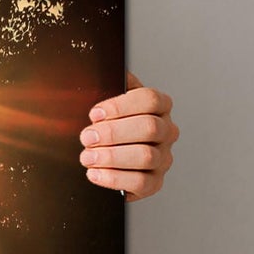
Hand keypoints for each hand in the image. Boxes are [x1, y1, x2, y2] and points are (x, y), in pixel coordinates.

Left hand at [79, 71, 177, 200]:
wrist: (102, 154)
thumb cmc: (105, 122)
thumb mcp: (105, 99)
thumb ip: (108, 84)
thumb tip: (107, 71)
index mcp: (158, 106)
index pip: (150, 99)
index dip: (121, 106)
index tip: (94, 113)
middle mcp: (166, 131)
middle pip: (149, 128)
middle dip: (113, 133)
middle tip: (86, 137)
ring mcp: (163, 157)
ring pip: (146, 156)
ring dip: (111, 157)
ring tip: (87, 157)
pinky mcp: (155, 182)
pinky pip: (141, 183)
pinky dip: (114, 179)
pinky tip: (95, 173)